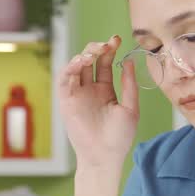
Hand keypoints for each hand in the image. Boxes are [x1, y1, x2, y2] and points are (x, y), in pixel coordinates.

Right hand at [57, 35, 138, 171]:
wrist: (105, 156)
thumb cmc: (119, 137)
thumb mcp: (130, 107)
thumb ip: (129, 84)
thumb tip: (128, 62)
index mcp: (105, 90)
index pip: (104, 63)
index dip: (109, 50)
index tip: (117, 39)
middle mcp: (89, 89)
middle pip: (89, 61)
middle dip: (97, 48)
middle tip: (107, 44)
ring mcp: (77, 94)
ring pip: (75, 67)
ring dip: (83, 55)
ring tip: (94, 52)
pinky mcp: (66, 101)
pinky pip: (64, 80)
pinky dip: (70, 68)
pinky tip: (81, 62)